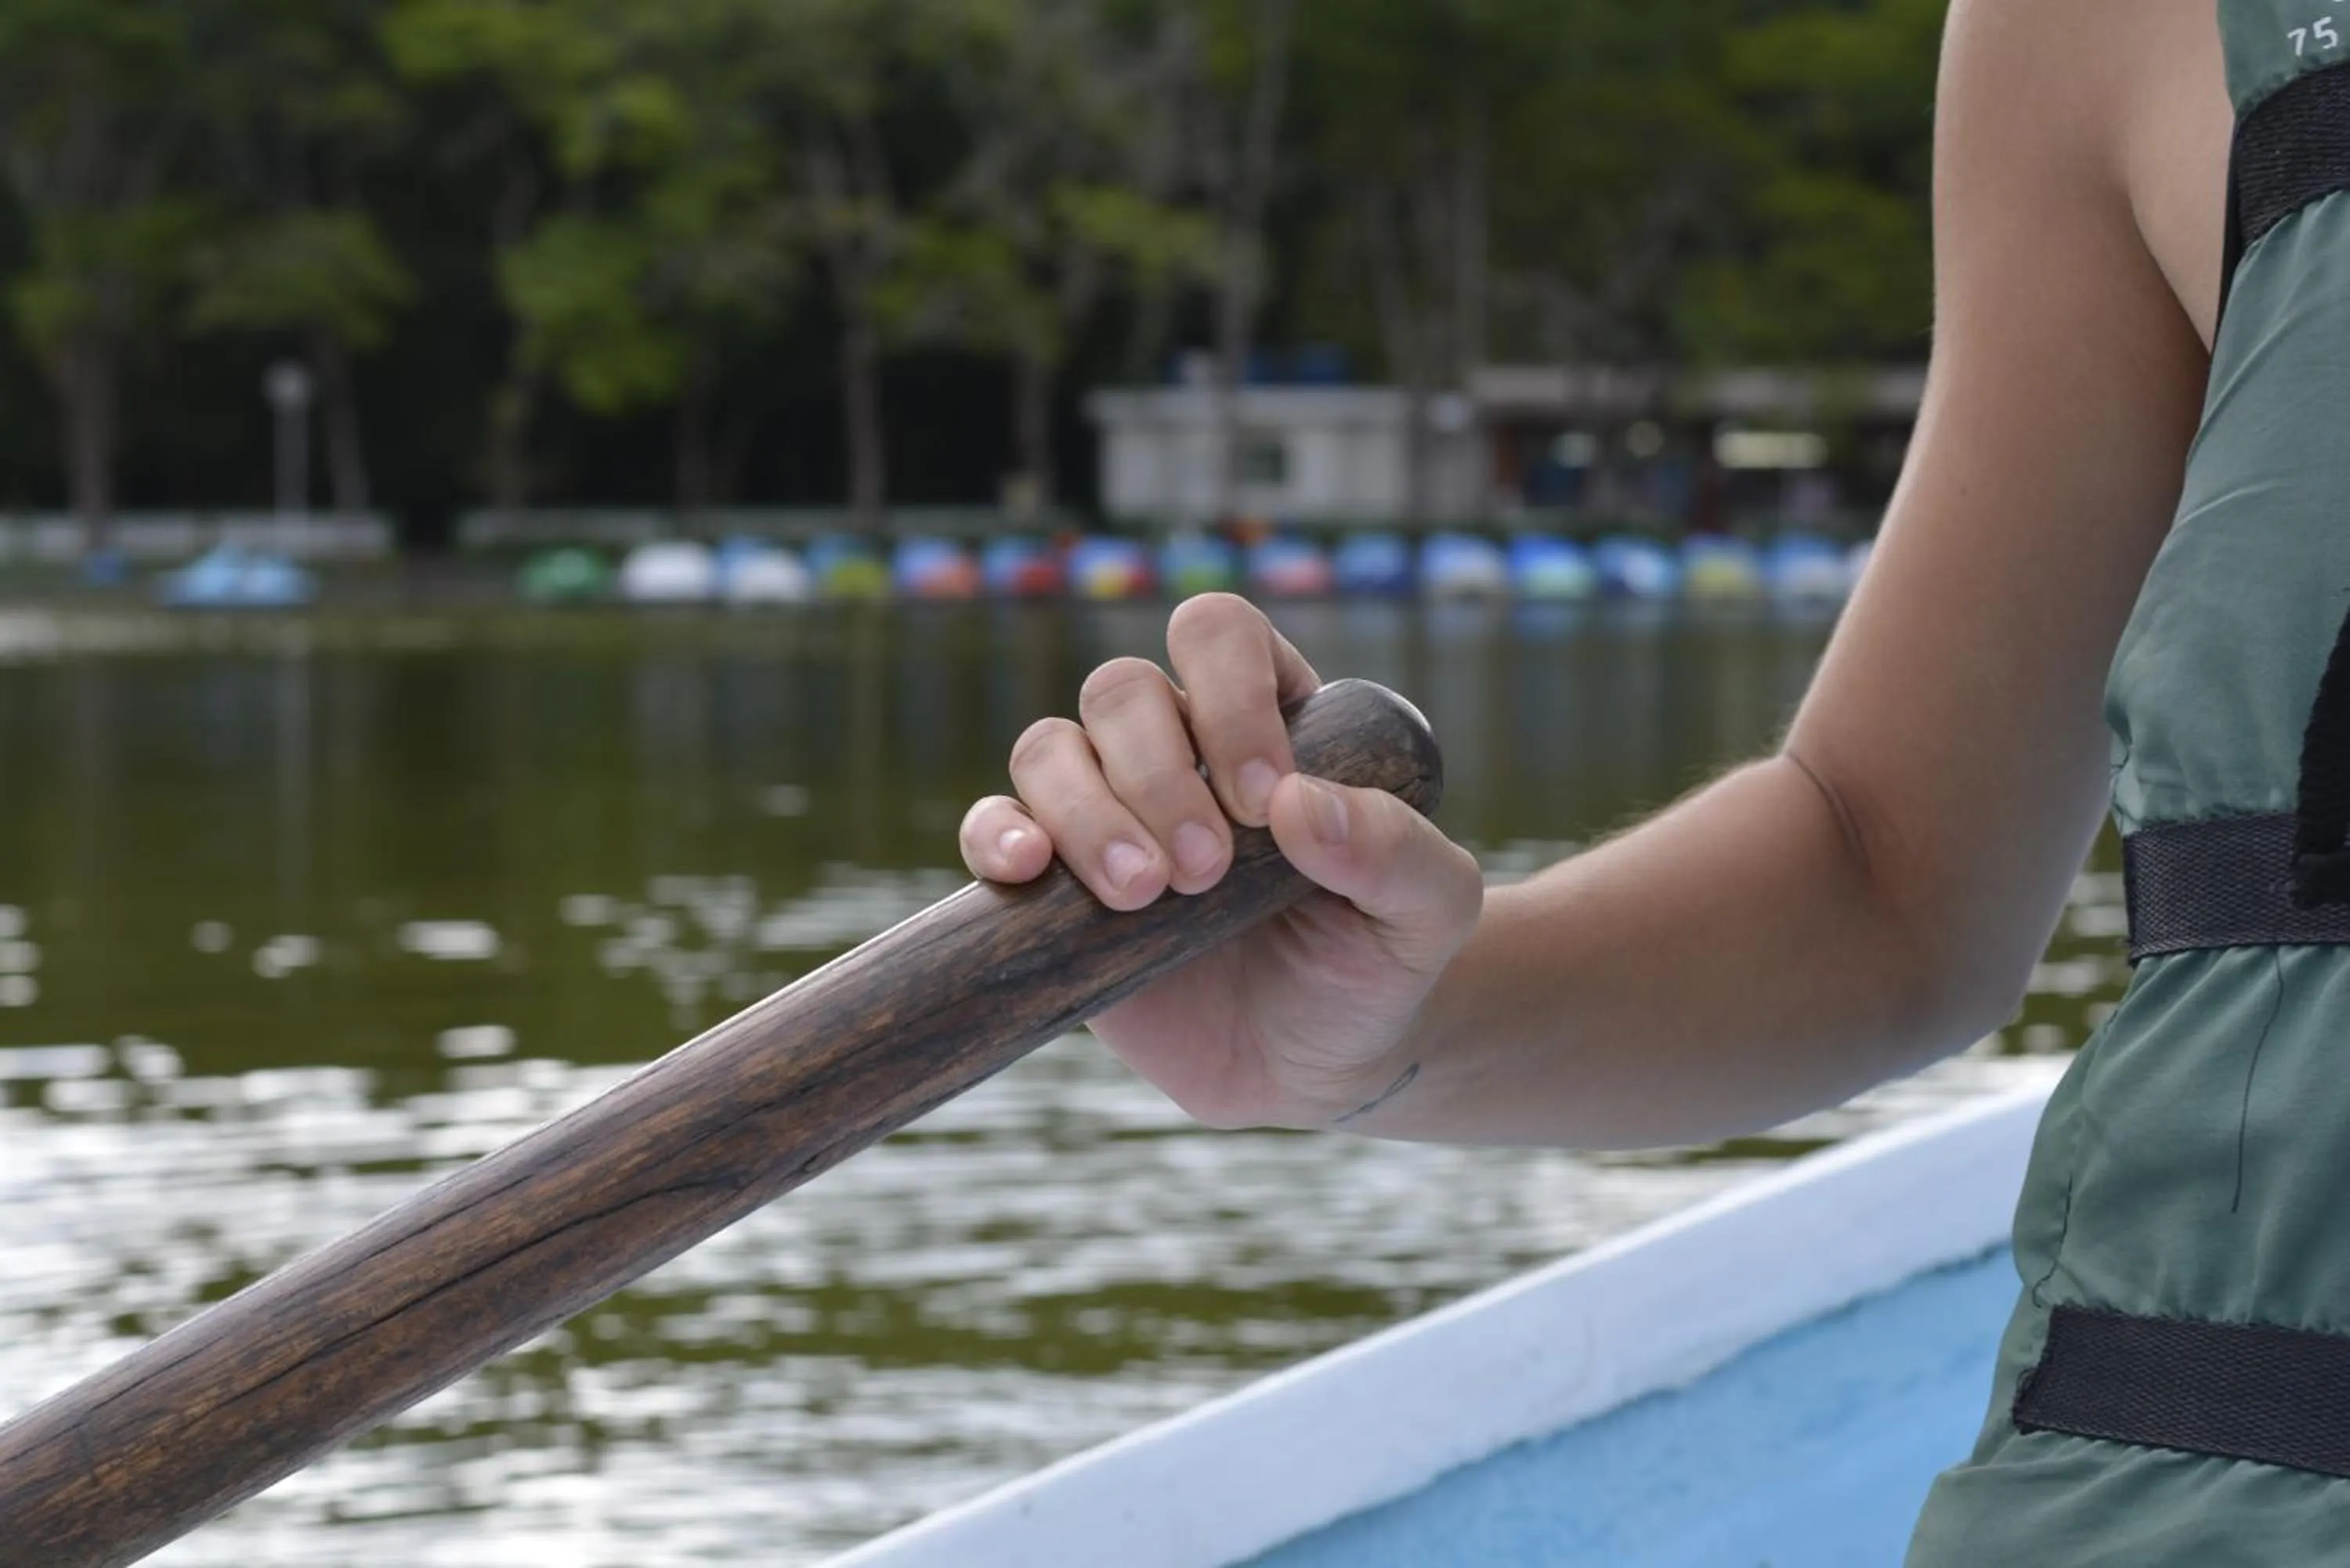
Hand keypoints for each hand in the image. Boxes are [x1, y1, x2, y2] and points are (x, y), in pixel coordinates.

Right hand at [959, 594, 1483, 1129]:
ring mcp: (1105, 810)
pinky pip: (995, 825)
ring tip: (1141, 892)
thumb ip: (1397, 852)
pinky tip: (1030, 869)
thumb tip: (1303, 806)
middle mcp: (1175, 747)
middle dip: (1159, 776)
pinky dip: (999, 835)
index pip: (1220, 637)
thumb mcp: (1429, 911)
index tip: (1265, 799)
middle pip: (1123, 692)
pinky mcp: (1052, 885)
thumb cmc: (1376, 965)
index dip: (1230, 698)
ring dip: (1086, 811)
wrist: (1312, 1066)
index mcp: (1267, 717)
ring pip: (1050, 748)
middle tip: (1206, 871)